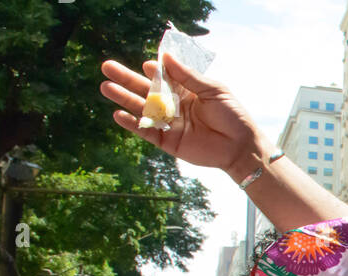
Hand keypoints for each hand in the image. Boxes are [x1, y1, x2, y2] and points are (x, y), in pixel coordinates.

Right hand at [100, 54, 266, 180]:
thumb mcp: (213, 90)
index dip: (153, 70)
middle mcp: (174, 105)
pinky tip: (119, 114)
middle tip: (107, 67)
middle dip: (126, 79)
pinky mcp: (169, 141)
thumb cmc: (232, 116)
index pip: (162, 76)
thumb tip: (165, 57)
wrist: (241, 147)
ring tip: (106, 87)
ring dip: (123, 98)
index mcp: (185, 90)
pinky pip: (147, 131)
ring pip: (142, 109)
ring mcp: (170, 123)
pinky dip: (133, 124)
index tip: (148, 66)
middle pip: (145, 89)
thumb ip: (188, 76)